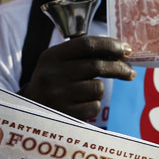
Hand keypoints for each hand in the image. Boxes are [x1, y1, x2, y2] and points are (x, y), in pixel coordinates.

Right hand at [20, 36, 134, 120]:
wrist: (29, 109)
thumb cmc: (51, 82)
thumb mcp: (56, 63)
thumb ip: (80, 54)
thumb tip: (120, 51)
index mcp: (51, 56)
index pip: (87, 44)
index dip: (111, 45)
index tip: (127, 50)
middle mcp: (52, 74)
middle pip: (97, 65)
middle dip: (120, 68)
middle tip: (130, 73)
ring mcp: (57, 95)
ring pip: (97, 88)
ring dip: (99, 90)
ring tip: (88, 92)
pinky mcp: (64, 113)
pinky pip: (93, 107)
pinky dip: (92, 106)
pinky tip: (79, 105)